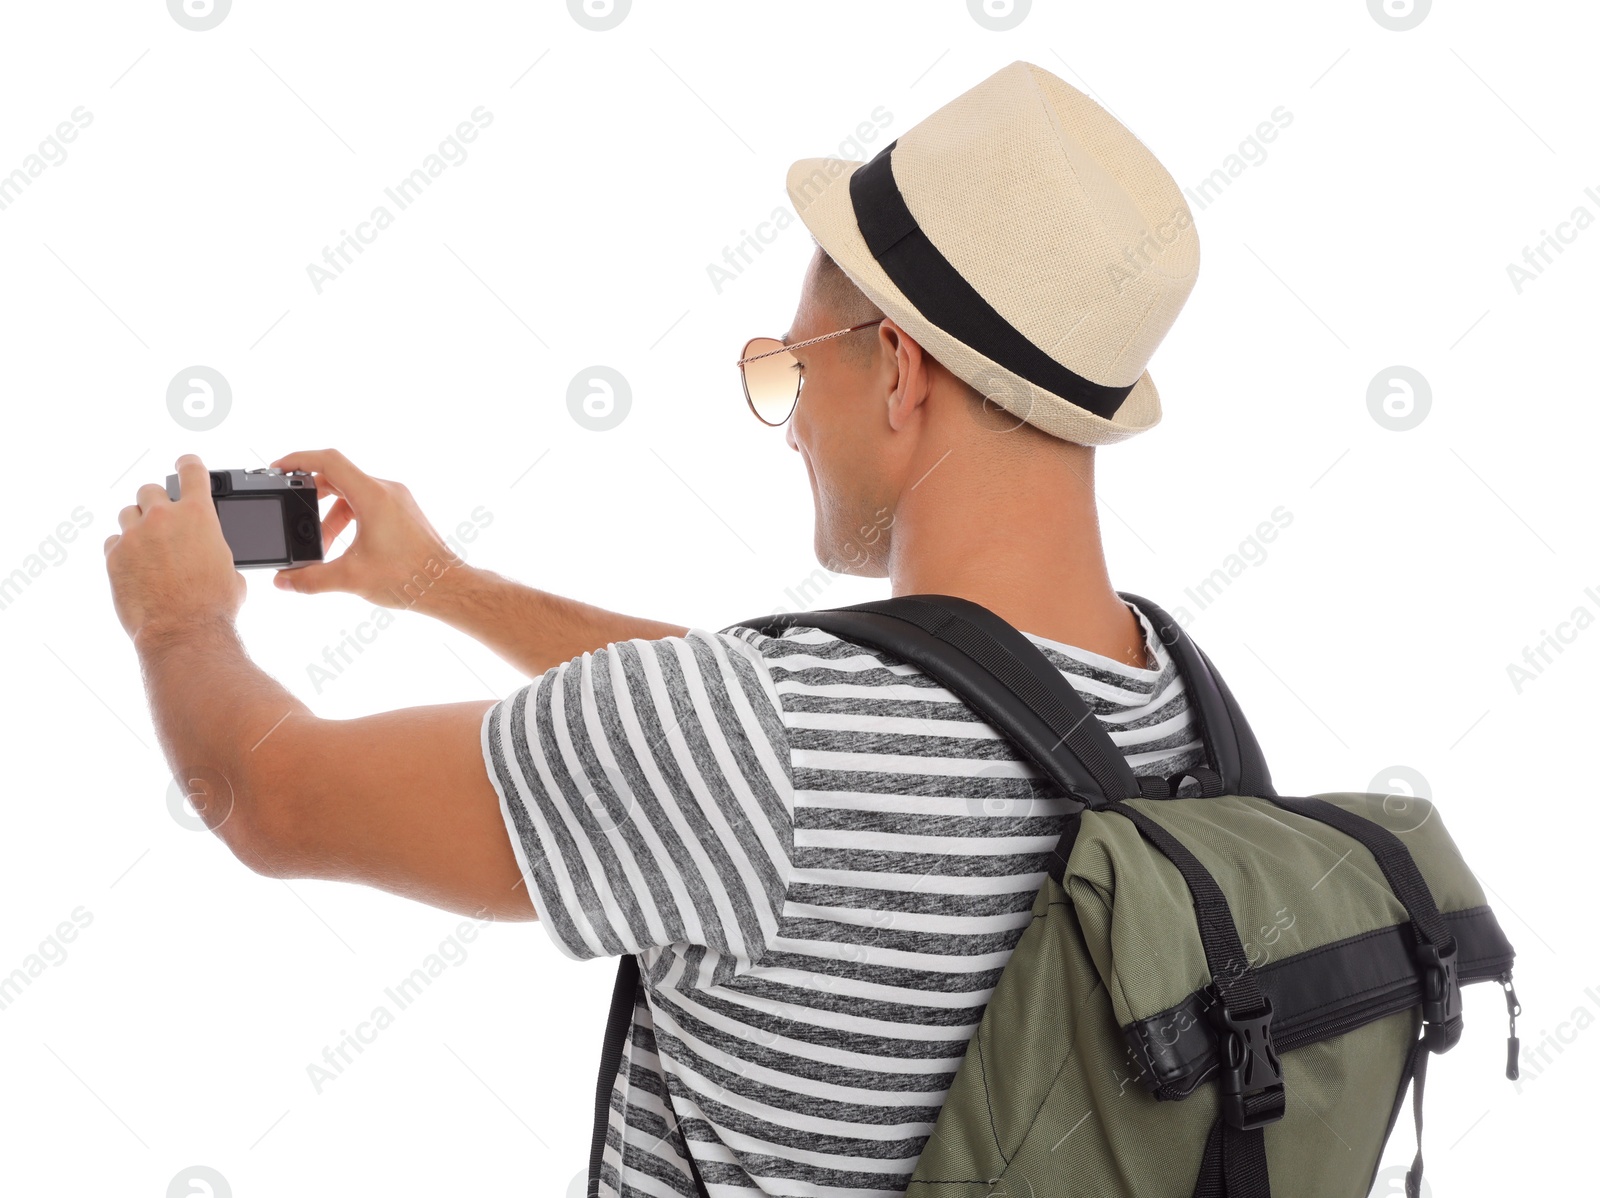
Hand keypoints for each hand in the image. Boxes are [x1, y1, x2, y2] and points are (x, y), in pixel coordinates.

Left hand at [105, 454, 245, 642]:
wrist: (184, 631)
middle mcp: (164, 517)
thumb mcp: (229, 569)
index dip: (188, 464)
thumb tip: (210, 554)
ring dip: (137, 524)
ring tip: (148, 546)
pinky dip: (123, 549)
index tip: (185, 464)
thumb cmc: (213, 605)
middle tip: (163, 520)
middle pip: (151, 490)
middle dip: (157, 502)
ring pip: (128, 513)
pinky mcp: (114, 556)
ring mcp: (134, 535)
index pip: (191, 471)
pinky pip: (113, 542)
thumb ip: (215, 549)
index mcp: (199, 515)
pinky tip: (135, 566)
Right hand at [269, 449, 464, 609]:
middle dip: (311, 499)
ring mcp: (398, 500)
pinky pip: (368, 505)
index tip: (278, 469)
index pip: (328, 461)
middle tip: (294, 517)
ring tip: (322, 547)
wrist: (448, 587)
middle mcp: (387, 490)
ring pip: (352, 495)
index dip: (298, 460)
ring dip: (331, 517)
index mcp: (373, 495)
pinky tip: (344, 547)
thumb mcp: (351, 579)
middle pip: (338, 478)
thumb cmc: (409, 578)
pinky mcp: (404, 512)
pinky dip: (350, 520)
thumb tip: (282, 582)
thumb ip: (310, 579)